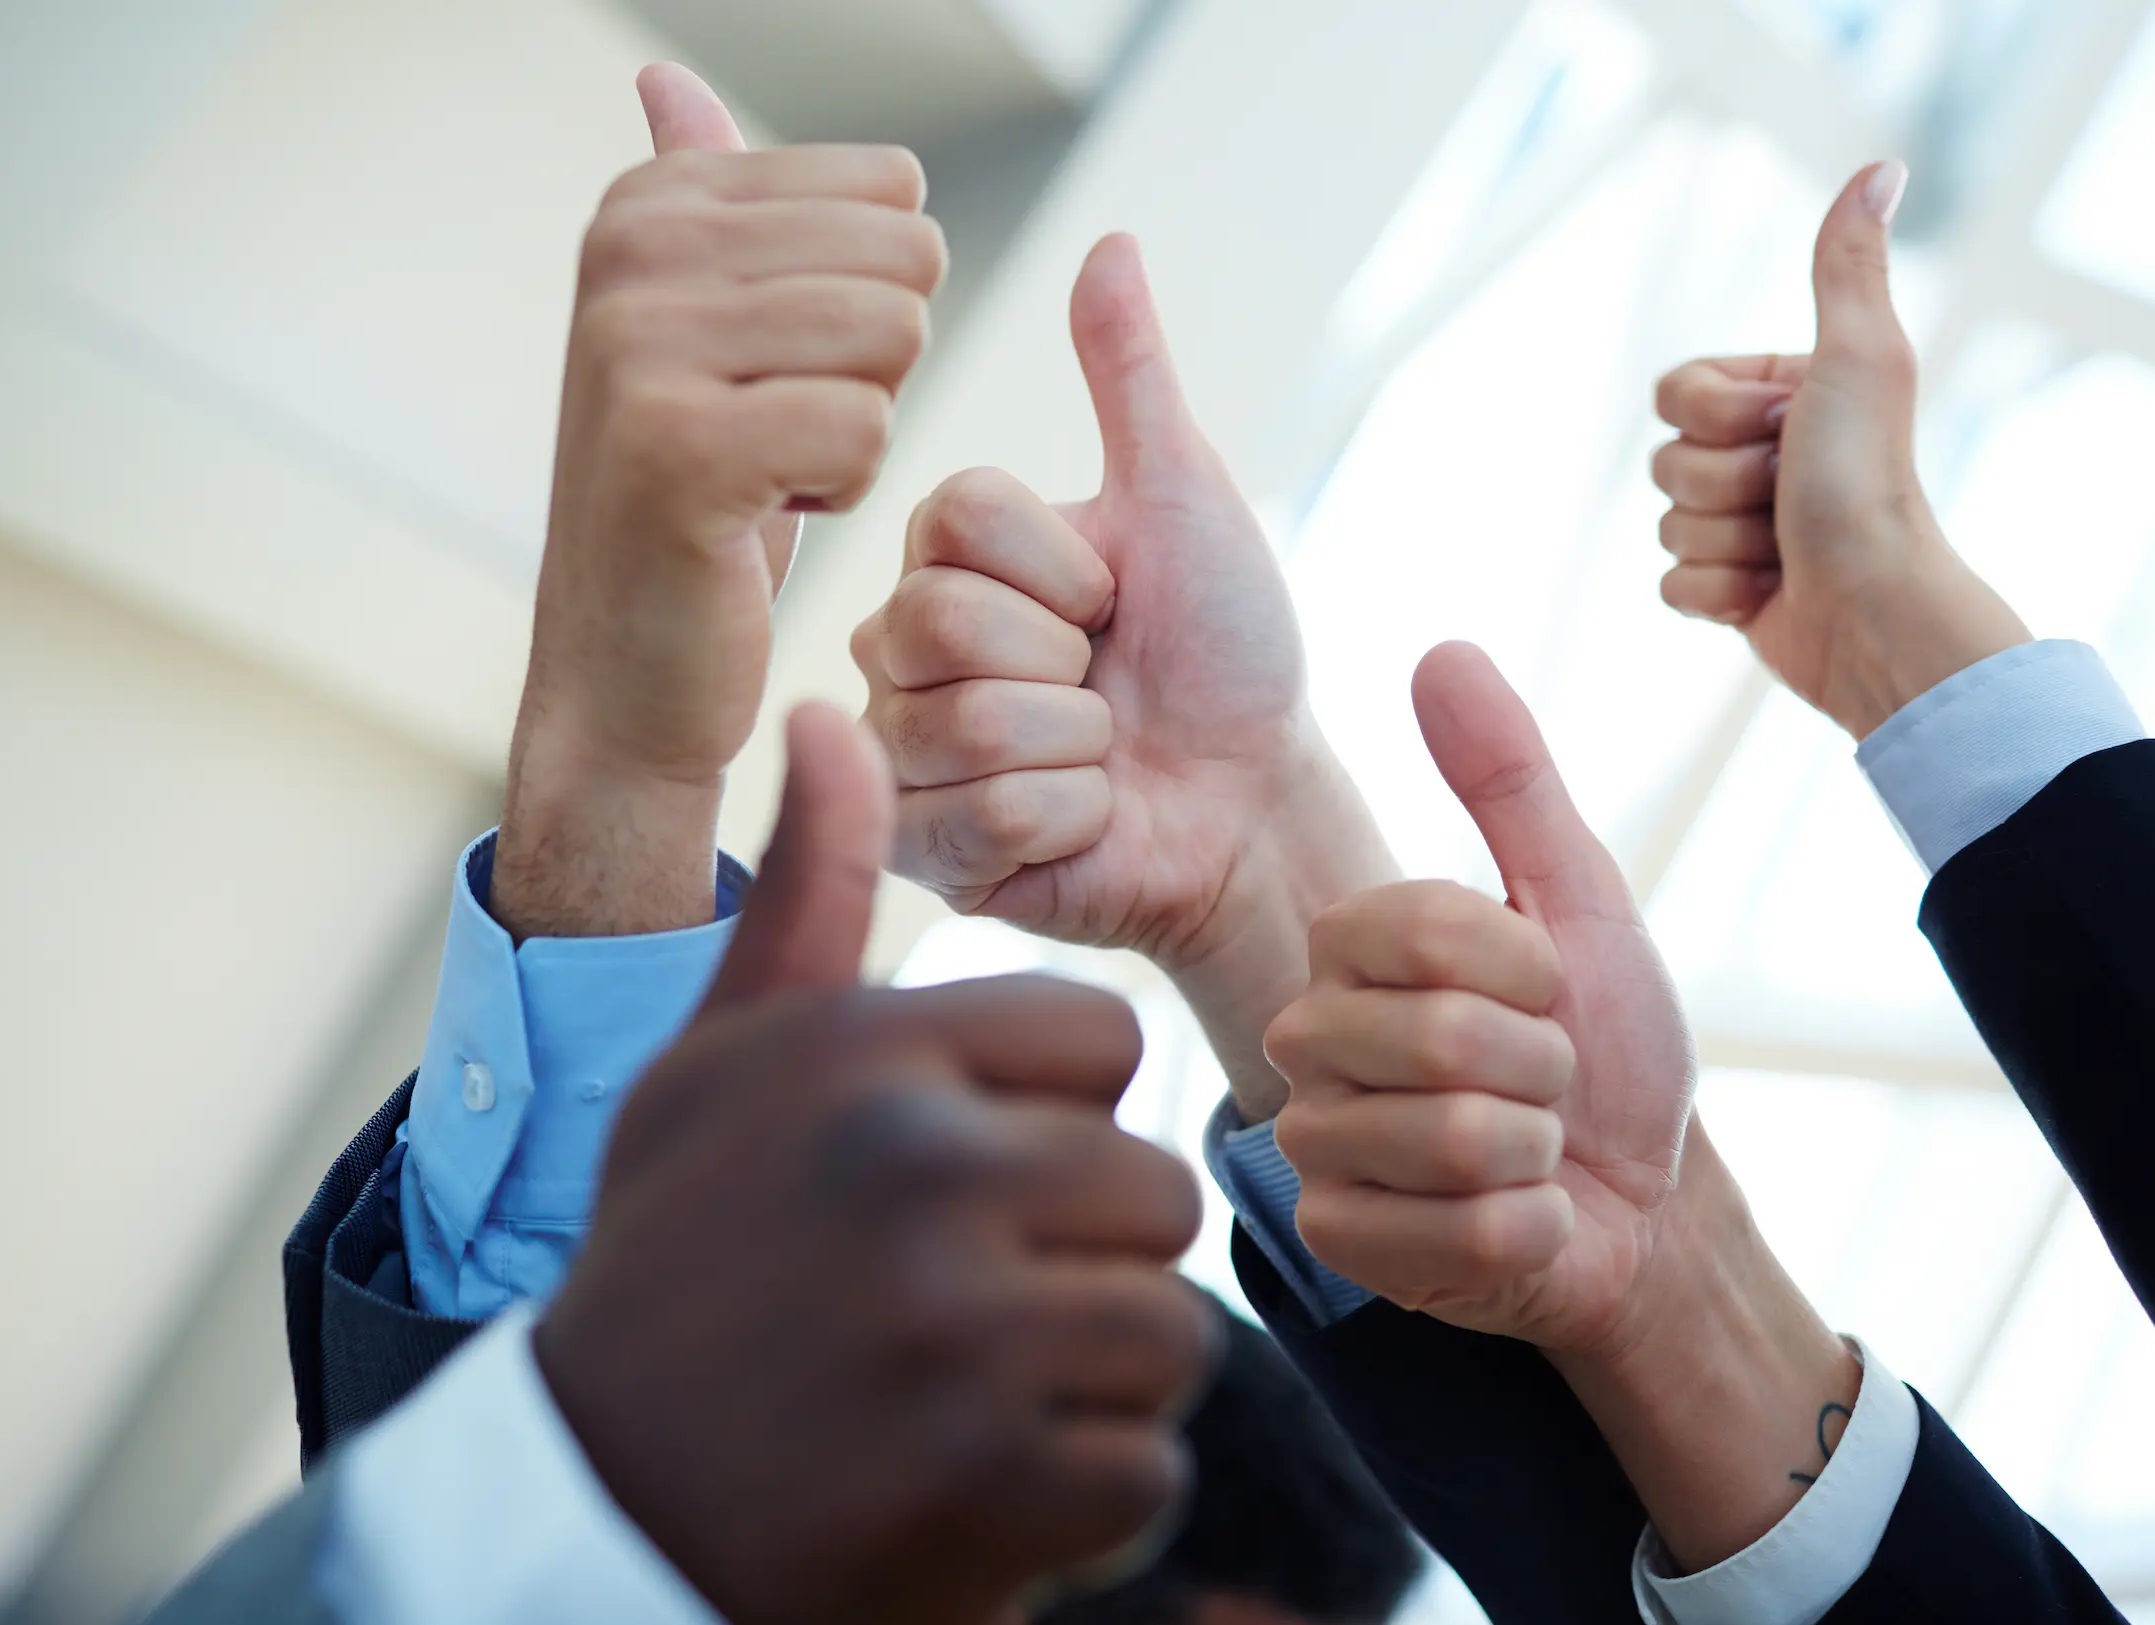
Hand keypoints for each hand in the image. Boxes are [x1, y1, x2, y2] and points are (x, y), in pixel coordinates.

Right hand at [497, 63, 946, 936]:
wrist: (628, 667)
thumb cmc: (695, 496)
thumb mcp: (697, 329)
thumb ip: (698, 196)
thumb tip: (665, 77)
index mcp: (647, 203)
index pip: (890, 193)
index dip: (871, 300)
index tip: (775, 372)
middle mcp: (631, 255)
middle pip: (904, 260)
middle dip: (879, 364)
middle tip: (783, 430)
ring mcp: (640, 347)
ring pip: (894, 339)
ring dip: (864, 426)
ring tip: (773, 469)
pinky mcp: (679, 448)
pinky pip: (871, 426)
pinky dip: (847, 488)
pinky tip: (767, 515)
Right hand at [535, 703, 1212, 1624]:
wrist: (594, 1513)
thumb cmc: (674, 1267)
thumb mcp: (718, 1069)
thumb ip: (807, 898)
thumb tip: (830, 717)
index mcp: (863, 1053)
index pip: (1100, 1042)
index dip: (1048, 1123)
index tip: (962, 1186)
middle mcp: (913, 1168)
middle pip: (1152, 1191)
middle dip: (1081, 1265)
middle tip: (964, 1319)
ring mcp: (956, 1329)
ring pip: (1167, 1330)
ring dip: (1087, 1387)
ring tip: (970, 1402)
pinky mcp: (990, 1481)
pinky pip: (1143, 1467)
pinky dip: (1073, 1503)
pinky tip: (969, 1495)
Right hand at [854, 234, 1393, 1110]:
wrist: (1255, 802)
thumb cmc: (1225, 654)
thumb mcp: (1184, 499)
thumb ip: (1132, 378)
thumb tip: (1112, 241)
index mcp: (948, 555)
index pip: (956, 520)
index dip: (1065, 566)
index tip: (1111, 599)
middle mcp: (900, 649)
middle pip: (938, 623)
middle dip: (1068, 662)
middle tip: (1104, 683)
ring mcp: (902, 754)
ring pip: (965, 725)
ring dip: (1078, 746)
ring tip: (1097, 754)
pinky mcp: (921, 852)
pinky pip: (982, 817)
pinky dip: (1071, 818)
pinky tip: (1083, 818)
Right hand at [1266, 648, 1856, 1569]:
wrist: (1641, 1206)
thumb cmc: (1609, 1050)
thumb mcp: (1579, 904)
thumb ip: (1507, 781)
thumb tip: (1443, 648)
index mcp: (1351, 947)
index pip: (1427, 925)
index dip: (1530, 965)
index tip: (1551, 990)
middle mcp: (1309, 1037)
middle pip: (1444, 1037)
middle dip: (1543, 1070)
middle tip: (1543, 1085)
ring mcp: (1318, 1145)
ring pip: (1455, 1139)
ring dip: (1541, 1155)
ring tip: (1531, 1153)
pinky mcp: (1342, 1242)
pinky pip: (1465, 1232)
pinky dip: (1530, 1231)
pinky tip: (1519, 1222)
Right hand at [1652, 160, 2027, 738]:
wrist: (1875, 613)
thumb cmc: (1867, 485)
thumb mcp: (1858, 359)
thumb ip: (1846, 267)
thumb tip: (1880, 167)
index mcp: (1779, 397)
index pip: (1673, 394)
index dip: (1714, 417)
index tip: (1785, 429)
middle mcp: (1760, 456)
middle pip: (1663, 461)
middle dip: (1722, 488)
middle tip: (1788, 498)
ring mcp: (1742, 525)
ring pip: (1664, 526)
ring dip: (1724, 545)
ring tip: (1787, 551)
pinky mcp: (1729, 590)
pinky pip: (1670, 586)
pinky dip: (1716, 597)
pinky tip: (1768, 595)